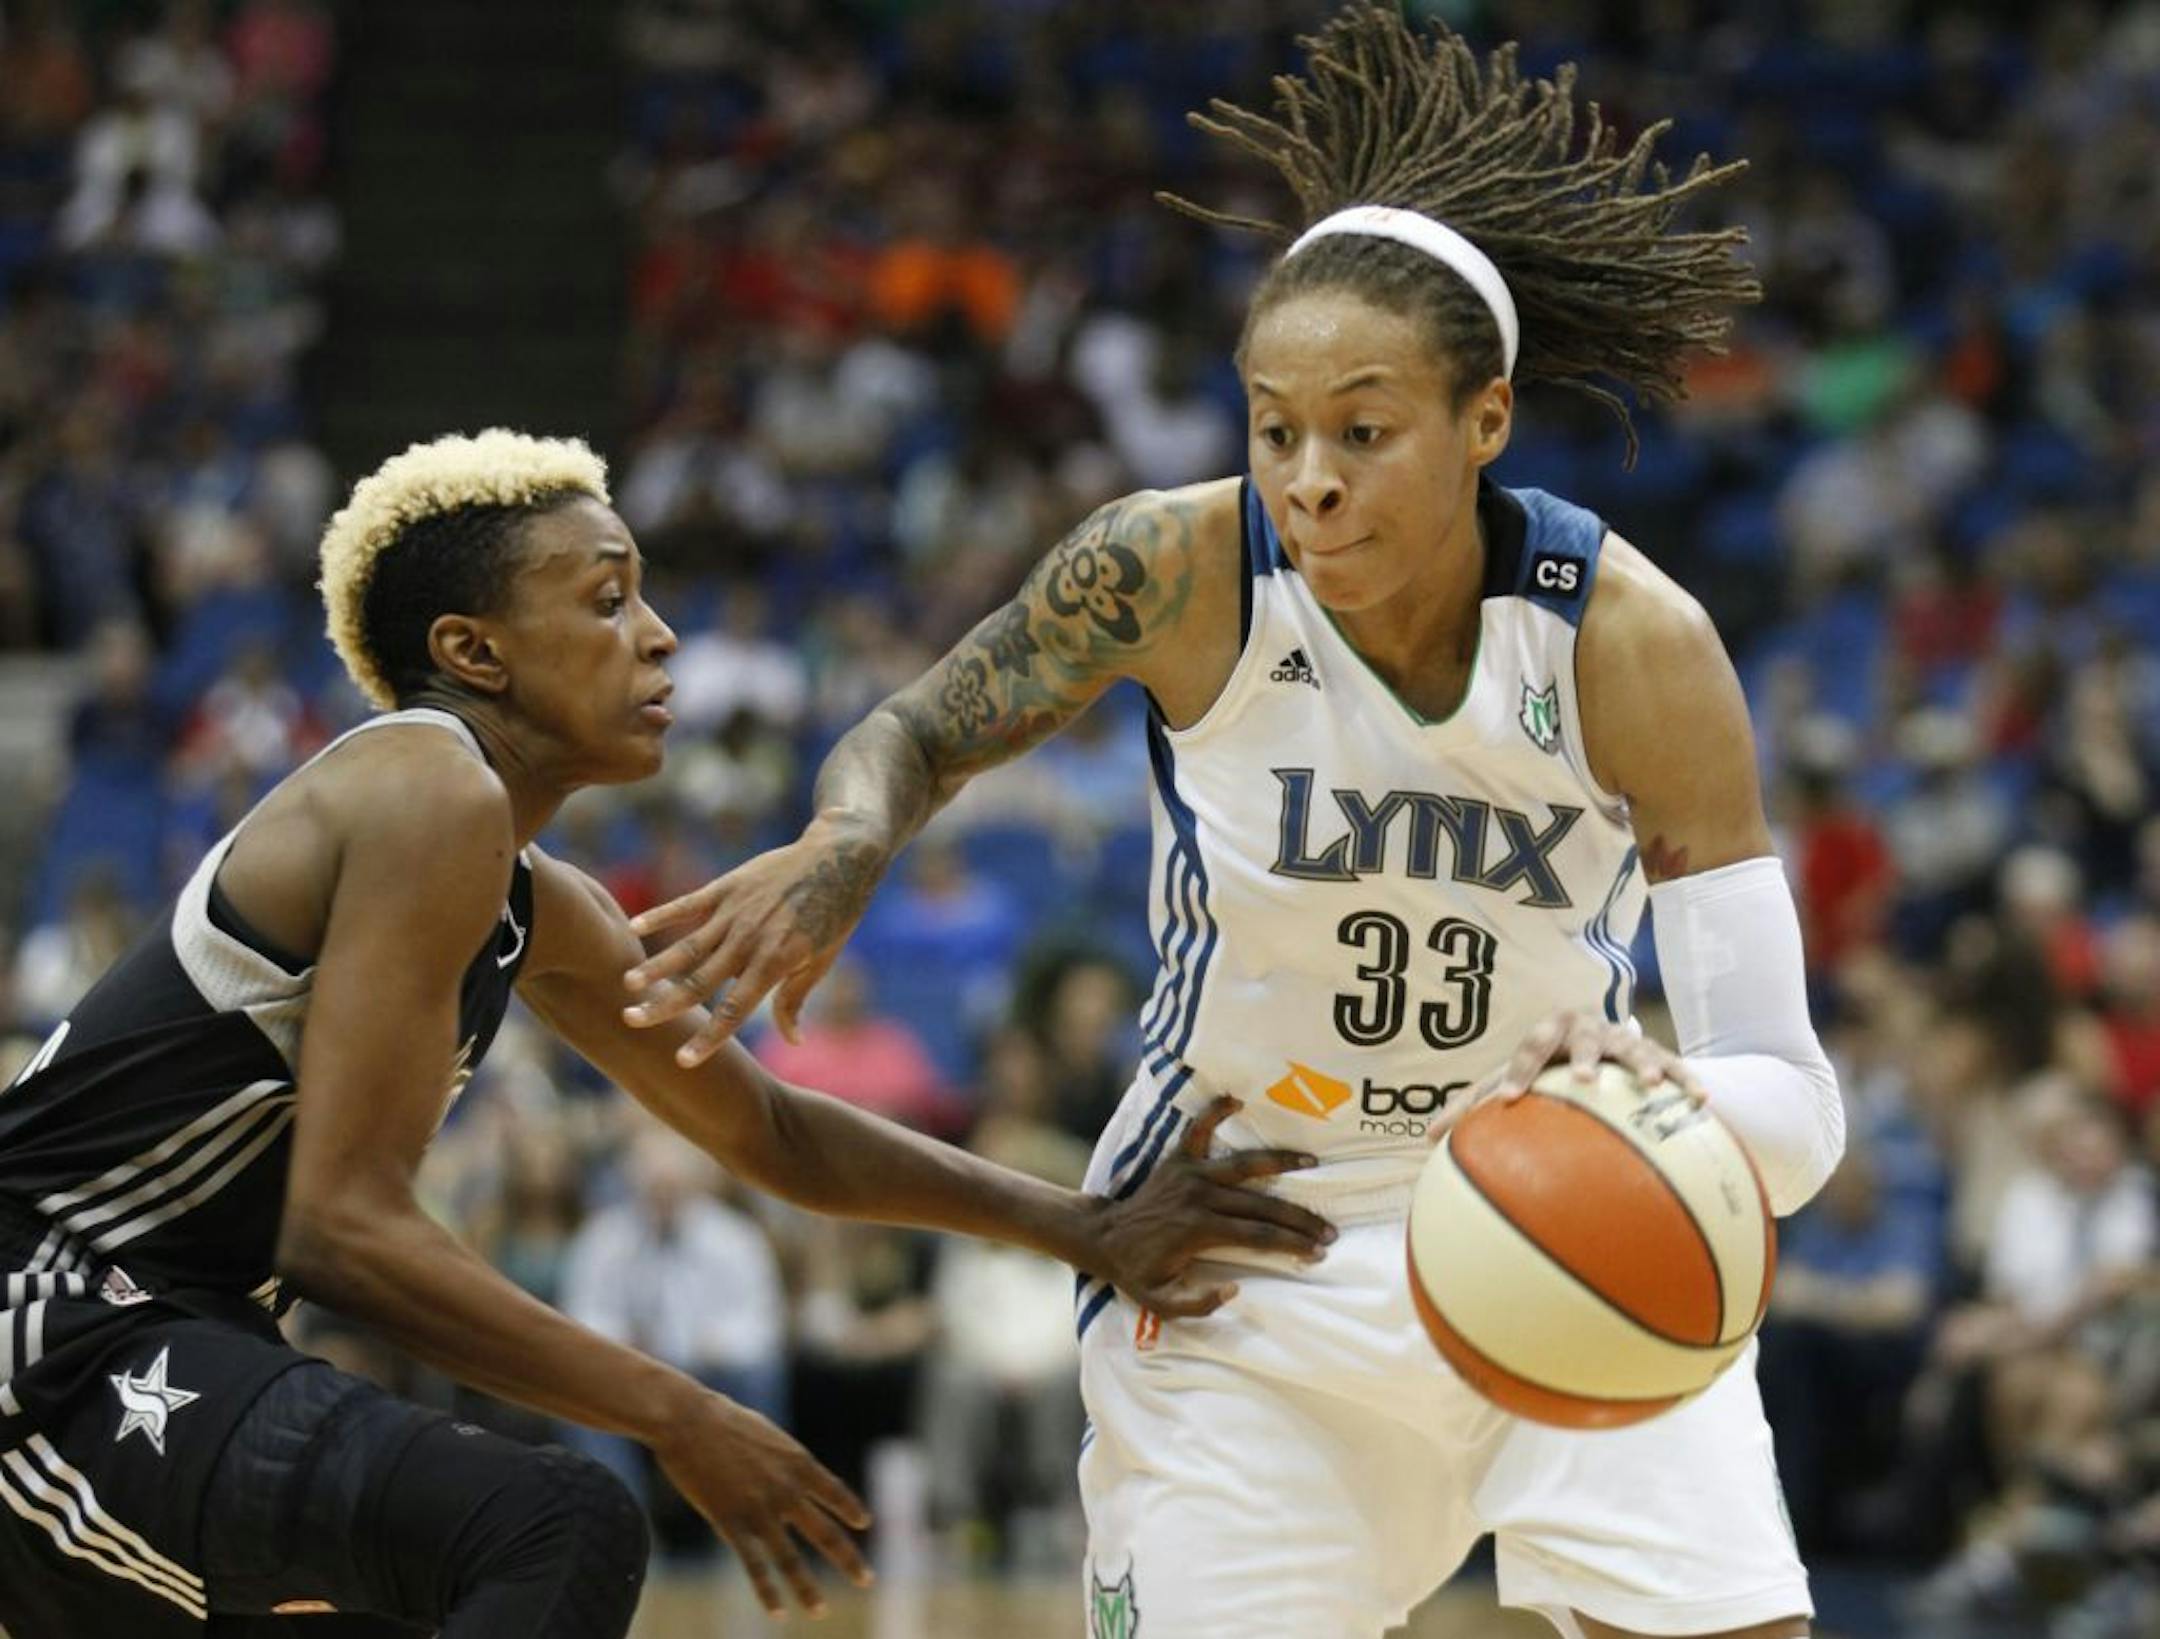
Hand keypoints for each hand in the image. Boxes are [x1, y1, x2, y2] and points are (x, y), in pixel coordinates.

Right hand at [623, 819, 886, 1065]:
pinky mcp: (727, 887)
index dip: (709, 1038)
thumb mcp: (820, 961)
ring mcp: (735, 912)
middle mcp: (750, 940)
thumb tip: (793, 1042)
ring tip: (628, 984)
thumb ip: (794, 1001)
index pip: (735, 1010)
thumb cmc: (834, 916)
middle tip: (631, 1021)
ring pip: (688, 945)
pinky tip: (634, 926)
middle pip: (699, 980)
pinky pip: (688, 903)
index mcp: (774, 963)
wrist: (839, 859)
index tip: (683, 1061)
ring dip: (656, 965)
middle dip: (665, 1004)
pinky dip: (661, 914)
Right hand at [652, 1391, 872, 1618]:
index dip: (851, 1510)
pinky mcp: (730, 1522)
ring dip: (807, 1589)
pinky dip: (768, 1592)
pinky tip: (778, 1613)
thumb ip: (781, 1459)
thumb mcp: (766, 1435)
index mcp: (798, 1463)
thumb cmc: (722, 1420)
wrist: (688, 1419)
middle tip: (867, 1580)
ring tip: (820, 1611)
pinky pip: (754, 1565)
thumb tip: (789, 1470)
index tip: (865, 1524)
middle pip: (826, 1533)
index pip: (835, 1493)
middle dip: (848, 1560)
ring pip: (790, 1559)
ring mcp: (760, 1509)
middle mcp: (787, 1490)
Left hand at [1088, 1095, 1335, 1316]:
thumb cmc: (1138, 1272)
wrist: (1103, 1238)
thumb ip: (1198, 1304)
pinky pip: (1198, 1130)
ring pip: (1244, 1165)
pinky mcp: (1178, 1159)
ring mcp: (1190, 1173)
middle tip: (1329, 1228)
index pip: (1258, 1237)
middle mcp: (1199, 1196)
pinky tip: (1236, 1099)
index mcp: (1199, 1230)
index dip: (1291, 1245)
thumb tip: (1235, 1290)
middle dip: (1299, 1218)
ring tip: (1311, 1160)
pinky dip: (1215, 1112)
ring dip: (1280, 1161)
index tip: (1318, 1252)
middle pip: (1261, 1206)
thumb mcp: (1161, 1303)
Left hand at [1425, 1008, 1704, 1144]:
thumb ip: (1472, 1105)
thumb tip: (1427, 1138)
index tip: (1507, 1101)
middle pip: (1580, 1036)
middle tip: (1584, 1080)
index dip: (1517, 1071)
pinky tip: (1703, 1101)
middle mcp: (1583, 1030)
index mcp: (1545, 1033)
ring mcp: (1622, 1040)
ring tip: (1651, 1085)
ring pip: (1633, 1046)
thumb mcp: (1512, 1078)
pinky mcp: (1654, 1054)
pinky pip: (1675, 1066)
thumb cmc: (1541, 1066)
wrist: (1592, 1036)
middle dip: (1581, 1054)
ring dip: (1644, 1063)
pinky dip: (1687, 1081)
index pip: (1527, 1048)